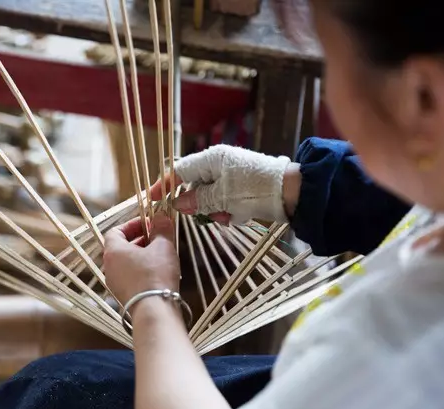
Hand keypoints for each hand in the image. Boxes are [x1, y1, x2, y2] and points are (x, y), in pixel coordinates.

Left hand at [104, 212, 179, 306]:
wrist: (154, 310)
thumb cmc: (156, 274)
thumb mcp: (163, 246)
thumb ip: (161, 228)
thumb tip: (161, 216)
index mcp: (113, 251)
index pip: (115, 231)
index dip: (132, 224)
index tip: (149, 223)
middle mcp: (109, 267)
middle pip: (121, 247)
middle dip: (140, 239)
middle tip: (158, 237)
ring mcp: (115, 283)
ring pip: (127, 263)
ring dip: (143, 256)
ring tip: (162, 255)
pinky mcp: (124, 296)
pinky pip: (131, 277)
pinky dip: (142, 271)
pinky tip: (159, 272)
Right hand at [152, 145, 300, 224]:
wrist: (291, 192)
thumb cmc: (254, 190)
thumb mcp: (222, 197)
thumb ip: (197, 200)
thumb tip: (177, 204)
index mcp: (211, 158)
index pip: (179, 171)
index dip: (164, 186)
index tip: (152, 200)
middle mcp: (219, 163)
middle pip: (195, 185)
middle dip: (199, 204)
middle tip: (207, 216)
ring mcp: (231, 174)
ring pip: (210, 196)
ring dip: (216, 210)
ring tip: (229, 216)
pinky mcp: (241, 186)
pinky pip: (224, 200)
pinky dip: (228, 210)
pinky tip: (240, 215)